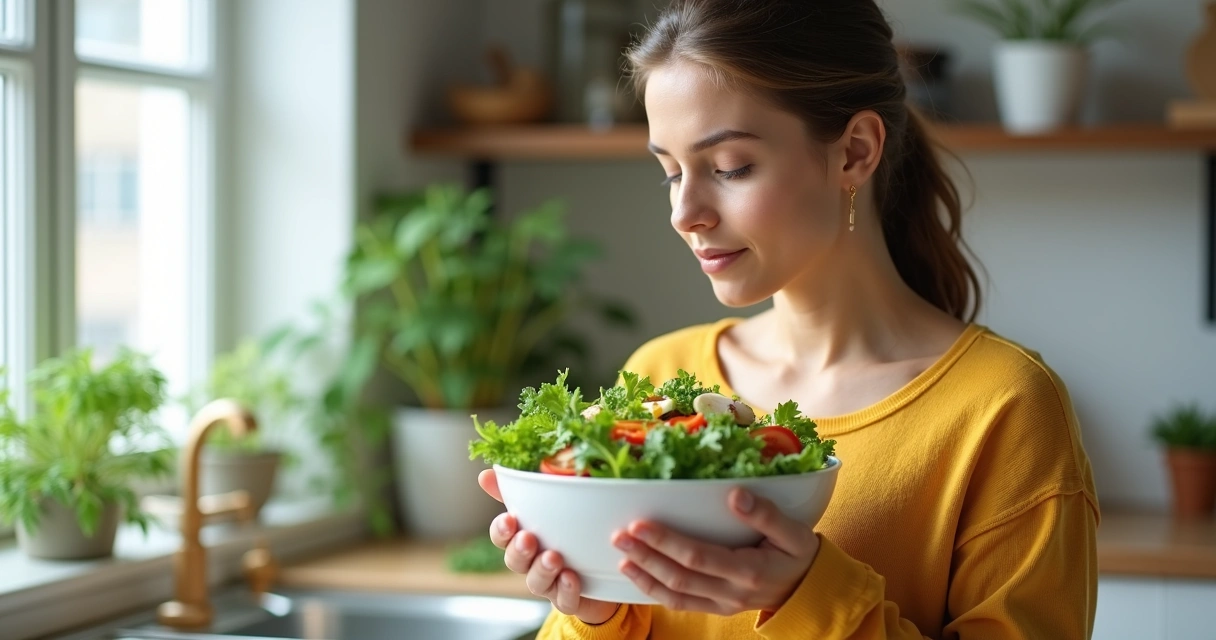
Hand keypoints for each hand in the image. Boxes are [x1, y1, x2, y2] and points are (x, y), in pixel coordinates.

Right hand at [478, 469, 620, 624]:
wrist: (606, 566)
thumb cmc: (571, 530)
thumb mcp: (552, 504)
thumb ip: (523, 489)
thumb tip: (488, 473)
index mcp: (523, 537)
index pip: (502, 535)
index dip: (501, 529)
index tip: (509, 518)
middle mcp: (531, 562)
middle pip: (513, 560)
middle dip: (518, 550)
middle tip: (528, 538)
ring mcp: (550, 583)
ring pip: (536, 583)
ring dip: (542, 570)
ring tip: (554, 558)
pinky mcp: (571, 599)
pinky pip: (564, 601)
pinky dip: (566, 591)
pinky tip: (572, 578)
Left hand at [611, 487, 819, 615]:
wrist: (809, 590)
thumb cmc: (799, 555)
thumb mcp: (794, 531)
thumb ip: (766, 514)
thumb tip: (735, 494)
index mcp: (748, 570)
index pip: (697, 556)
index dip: (666, 542)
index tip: (640, 524)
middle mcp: (731, 592)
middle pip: (680, 577)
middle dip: (646, 557)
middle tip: (620, 536)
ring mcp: (722, 604)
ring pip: (676, 595)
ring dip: (645, 576)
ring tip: (621, 557)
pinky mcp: (717, 609)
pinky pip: (682, 604)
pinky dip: (656, 592)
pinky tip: (638, 576)